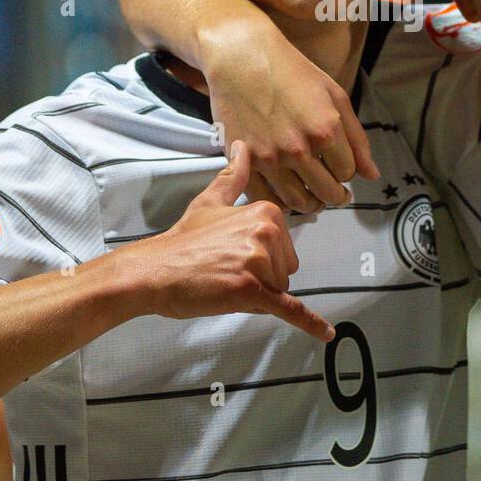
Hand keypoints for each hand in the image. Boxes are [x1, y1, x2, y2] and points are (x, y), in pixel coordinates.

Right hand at [126, 142, 333, 341]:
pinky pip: (288, 309)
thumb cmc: (182, 241)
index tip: (233, 254)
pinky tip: (326, 334)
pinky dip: (308, 323)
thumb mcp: (210, 202)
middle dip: (260, 278)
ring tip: (223, 283)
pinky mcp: (252, 290)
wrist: (154, 271)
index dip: (261, 258)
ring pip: (278, 291)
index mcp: (266, 212)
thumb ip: (232, 176)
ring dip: (255, 295)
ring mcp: (260, 261)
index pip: (284, 247)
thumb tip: (242, 146)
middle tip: (225, 270)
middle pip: (284, 270)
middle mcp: (267, 232)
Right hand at [201, 24, 379, 212]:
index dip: (347, 173)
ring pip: (298, 202)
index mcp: (325, 129)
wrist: (241, 58)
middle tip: (334, 193)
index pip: (348, 173)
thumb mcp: (334, 95)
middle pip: (327, 192)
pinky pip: (265, 198)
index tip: (341, 169)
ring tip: (313, 199)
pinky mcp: (244, 162)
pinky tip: (286, 194)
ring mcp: (269, 157)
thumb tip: (372, 174)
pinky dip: (280, 203)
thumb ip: (357, 138)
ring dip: (311, 204)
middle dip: (335, 194)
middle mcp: (298, 148)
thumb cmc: (290, 71)